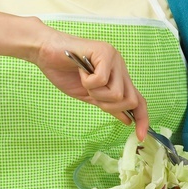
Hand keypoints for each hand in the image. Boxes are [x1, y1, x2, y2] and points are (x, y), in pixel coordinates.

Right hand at [34, 26, 148, 139]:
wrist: (45, 52)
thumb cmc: (64, 71)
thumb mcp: (89, 95)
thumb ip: (108, 105)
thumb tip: (127, 119)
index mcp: (118, 76)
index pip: (138, 100)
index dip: (142, 118)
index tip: (139, 136)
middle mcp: (120, 67)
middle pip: (131, 100)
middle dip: (110, 106)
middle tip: (92, 95)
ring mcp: (114, 58)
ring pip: (116, 93)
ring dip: (96, 94)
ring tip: (85, 81)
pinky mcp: (104, 51)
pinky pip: (101, 80)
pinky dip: (88, 82)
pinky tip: (81, 72)